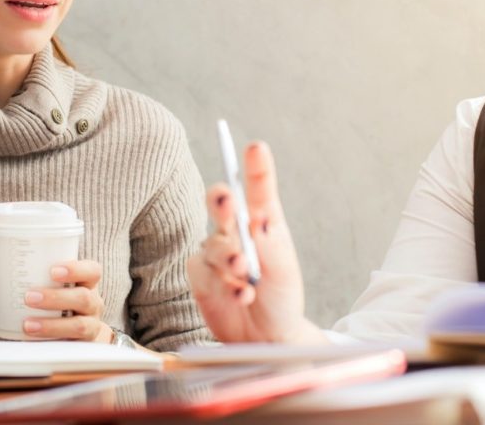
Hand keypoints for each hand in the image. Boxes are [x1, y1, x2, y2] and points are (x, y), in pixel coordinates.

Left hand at [0, 260, 112, 342]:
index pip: (92, 271)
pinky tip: (32, 340)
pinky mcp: (83, 348)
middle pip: (84, 298)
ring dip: (52, 324)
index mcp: (86, 284)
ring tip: (27, 324)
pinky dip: (51, 342)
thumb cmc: (58, 307)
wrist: (78, 336)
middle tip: (29, 297)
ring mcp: (91, 326)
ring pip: (80, 325)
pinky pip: (72, 347)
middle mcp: (93, 304)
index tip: (53, 270)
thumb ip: (14, 291)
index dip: (76, 269)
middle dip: (56, 297)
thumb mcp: (44, 292)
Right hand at [187, 141, 325, 343]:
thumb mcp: (284, 271)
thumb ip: (270, 246)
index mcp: (263, 222)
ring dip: (229, 258)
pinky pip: (205, 273)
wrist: (266, 336)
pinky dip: (225, 285)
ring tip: (245, 273)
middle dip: (222, 201)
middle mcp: (236, 231)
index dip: (256, 168)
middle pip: (221, 204)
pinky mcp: (200, 275)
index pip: (258, 190)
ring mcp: (215, 252)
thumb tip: (258, 219)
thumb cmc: (280, 297)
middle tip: (228, 203)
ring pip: (213, 244)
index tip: (256, 148)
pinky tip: (241, 295)